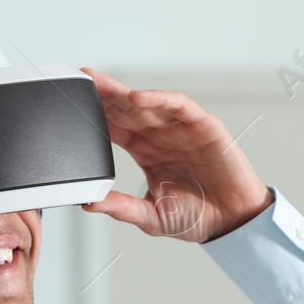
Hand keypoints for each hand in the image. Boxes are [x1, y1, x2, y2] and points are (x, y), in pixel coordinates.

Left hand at [80, 67, 272, 242]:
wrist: (232, 223)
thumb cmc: (196, 217)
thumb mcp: (150, 216)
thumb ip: (121, 208)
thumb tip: (89, 204)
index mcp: (145, 152)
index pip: (114, 126)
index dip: (94, 114)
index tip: (70, 106)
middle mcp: (160, 136)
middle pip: (126, 109)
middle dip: (102, 94)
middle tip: (78, 80)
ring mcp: (180, 128)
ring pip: (148, 102)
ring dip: (124, 92)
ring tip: (100, 83)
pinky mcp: (203, 126)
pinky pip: (178, 105)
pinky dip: (159, 98)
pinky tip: (138, 98)